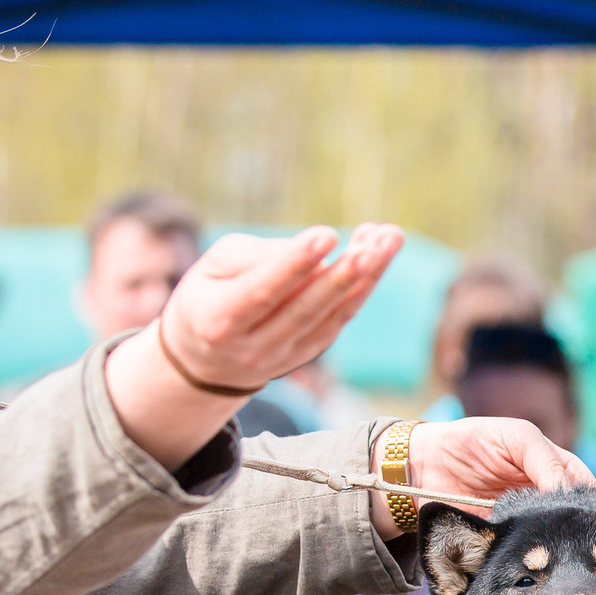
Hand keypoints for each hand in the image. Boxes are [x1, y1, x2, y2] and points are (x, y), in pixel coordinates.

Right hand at [106, 224, 403, 466]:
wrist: (205, 360)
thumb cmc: (208, 296)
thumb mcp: (212, 267)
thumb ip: (254, 256)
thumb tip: (307, 251)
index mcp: (220, 321)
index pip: (262, 291)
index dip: (295, 264)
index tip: (326, 234)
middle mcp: (254, 347)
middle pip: (306, 310)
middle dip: (343, 275)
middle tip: (373, 244)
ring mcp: (285, 357)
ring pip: (333, 317)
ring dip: (366, 277)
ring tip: (390, 239)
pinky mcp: (309, 354)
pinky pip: (340, 320)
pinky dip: (363, 286)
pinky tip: (379, 253)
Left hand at [373, 416, 594, 538]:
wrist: (425, 465)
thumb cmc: (473, 442)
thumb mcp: (517, 439)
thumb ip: (546, 461)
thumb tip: (569, 494)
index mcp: (553, 469)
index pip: (584, 487)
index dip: (591, 500)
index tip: (595, 512)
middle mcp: (543, 498)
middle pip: (571, 516)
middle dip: (575, 525)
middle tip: (577, 534)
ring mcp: (524, 521)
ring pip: (550, 536)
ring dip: (553, 540)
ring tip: (557, 545)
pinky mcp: (504, 540)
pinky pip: (522, 549)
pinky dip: (528, 552)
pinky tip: (533, 553)